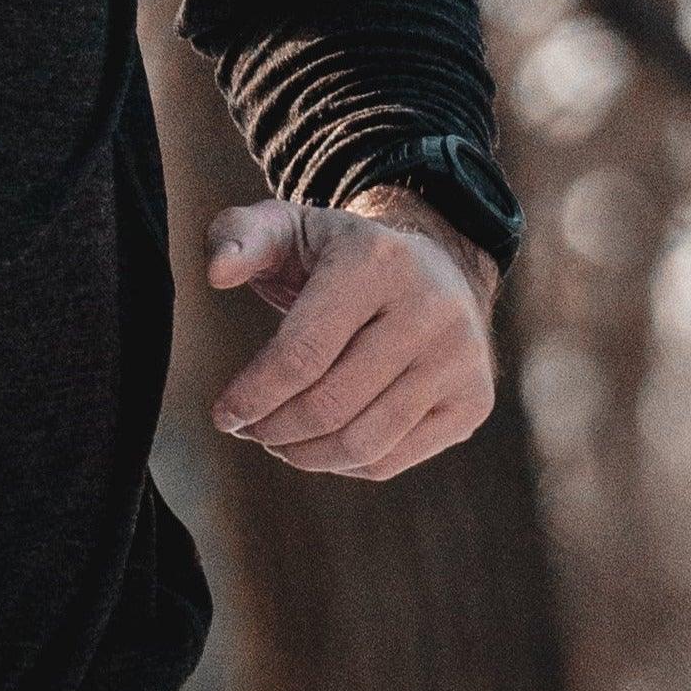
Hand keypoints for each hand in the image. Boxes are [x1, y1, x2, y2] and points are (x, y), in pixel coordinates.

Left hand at [200, 192, 498, 479]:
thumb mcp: (286, 226)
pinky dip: (343, 464)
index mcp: (375, 263)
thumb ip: (237, 236)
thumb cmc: (339, 255)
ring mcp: (460, 360)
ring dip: (304, 455)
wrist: (434, 267)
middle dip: (274, 428)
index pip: (303, 353)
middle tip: (248, 428)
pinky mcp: (474, 402)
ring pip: (363, 441)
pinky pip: (394, 459)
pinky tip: (319, 445)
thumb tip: (217, 274)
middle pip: (331, 404)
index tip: (223, 415)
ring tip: (277, 440)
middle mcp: (430, 310)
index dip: (254, 395)